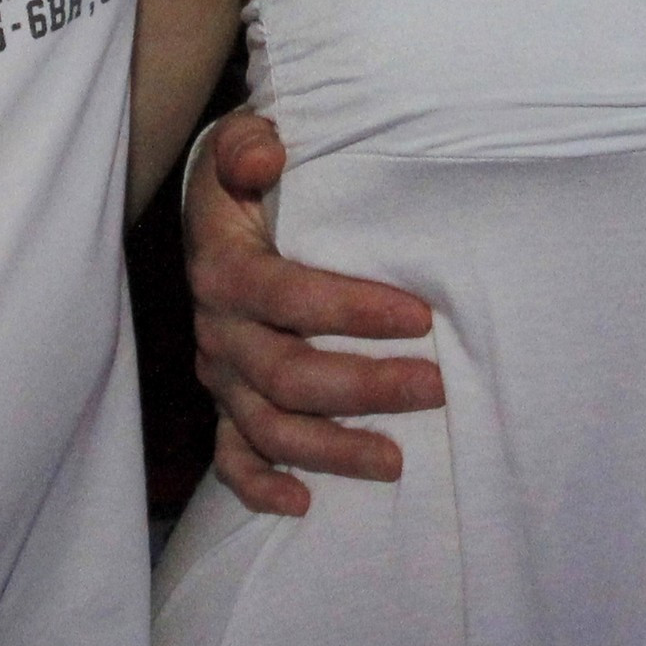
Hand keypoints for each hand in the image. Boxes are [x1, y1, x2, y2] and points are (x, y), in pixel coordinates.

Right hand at [186, 110, 439, 514]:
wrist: (212, 212)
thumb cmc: (248, 179)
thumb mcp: (242, 143)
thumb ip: (249, 144)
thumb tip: (267, 154)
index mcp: (225, 268)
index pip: (288, 295)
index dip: (352, 309)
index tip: (419, 315)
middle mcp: (219, 329)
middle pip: (286, 374)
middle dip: (363, 386)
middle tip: (434, 386)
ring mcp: (222, 374)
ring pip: (268, 427)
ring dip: (330, 449)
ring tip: (396, 462)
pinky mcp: (226, 402)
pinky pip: (232, 457)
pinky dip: (260, 486)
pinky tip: (304, 503)